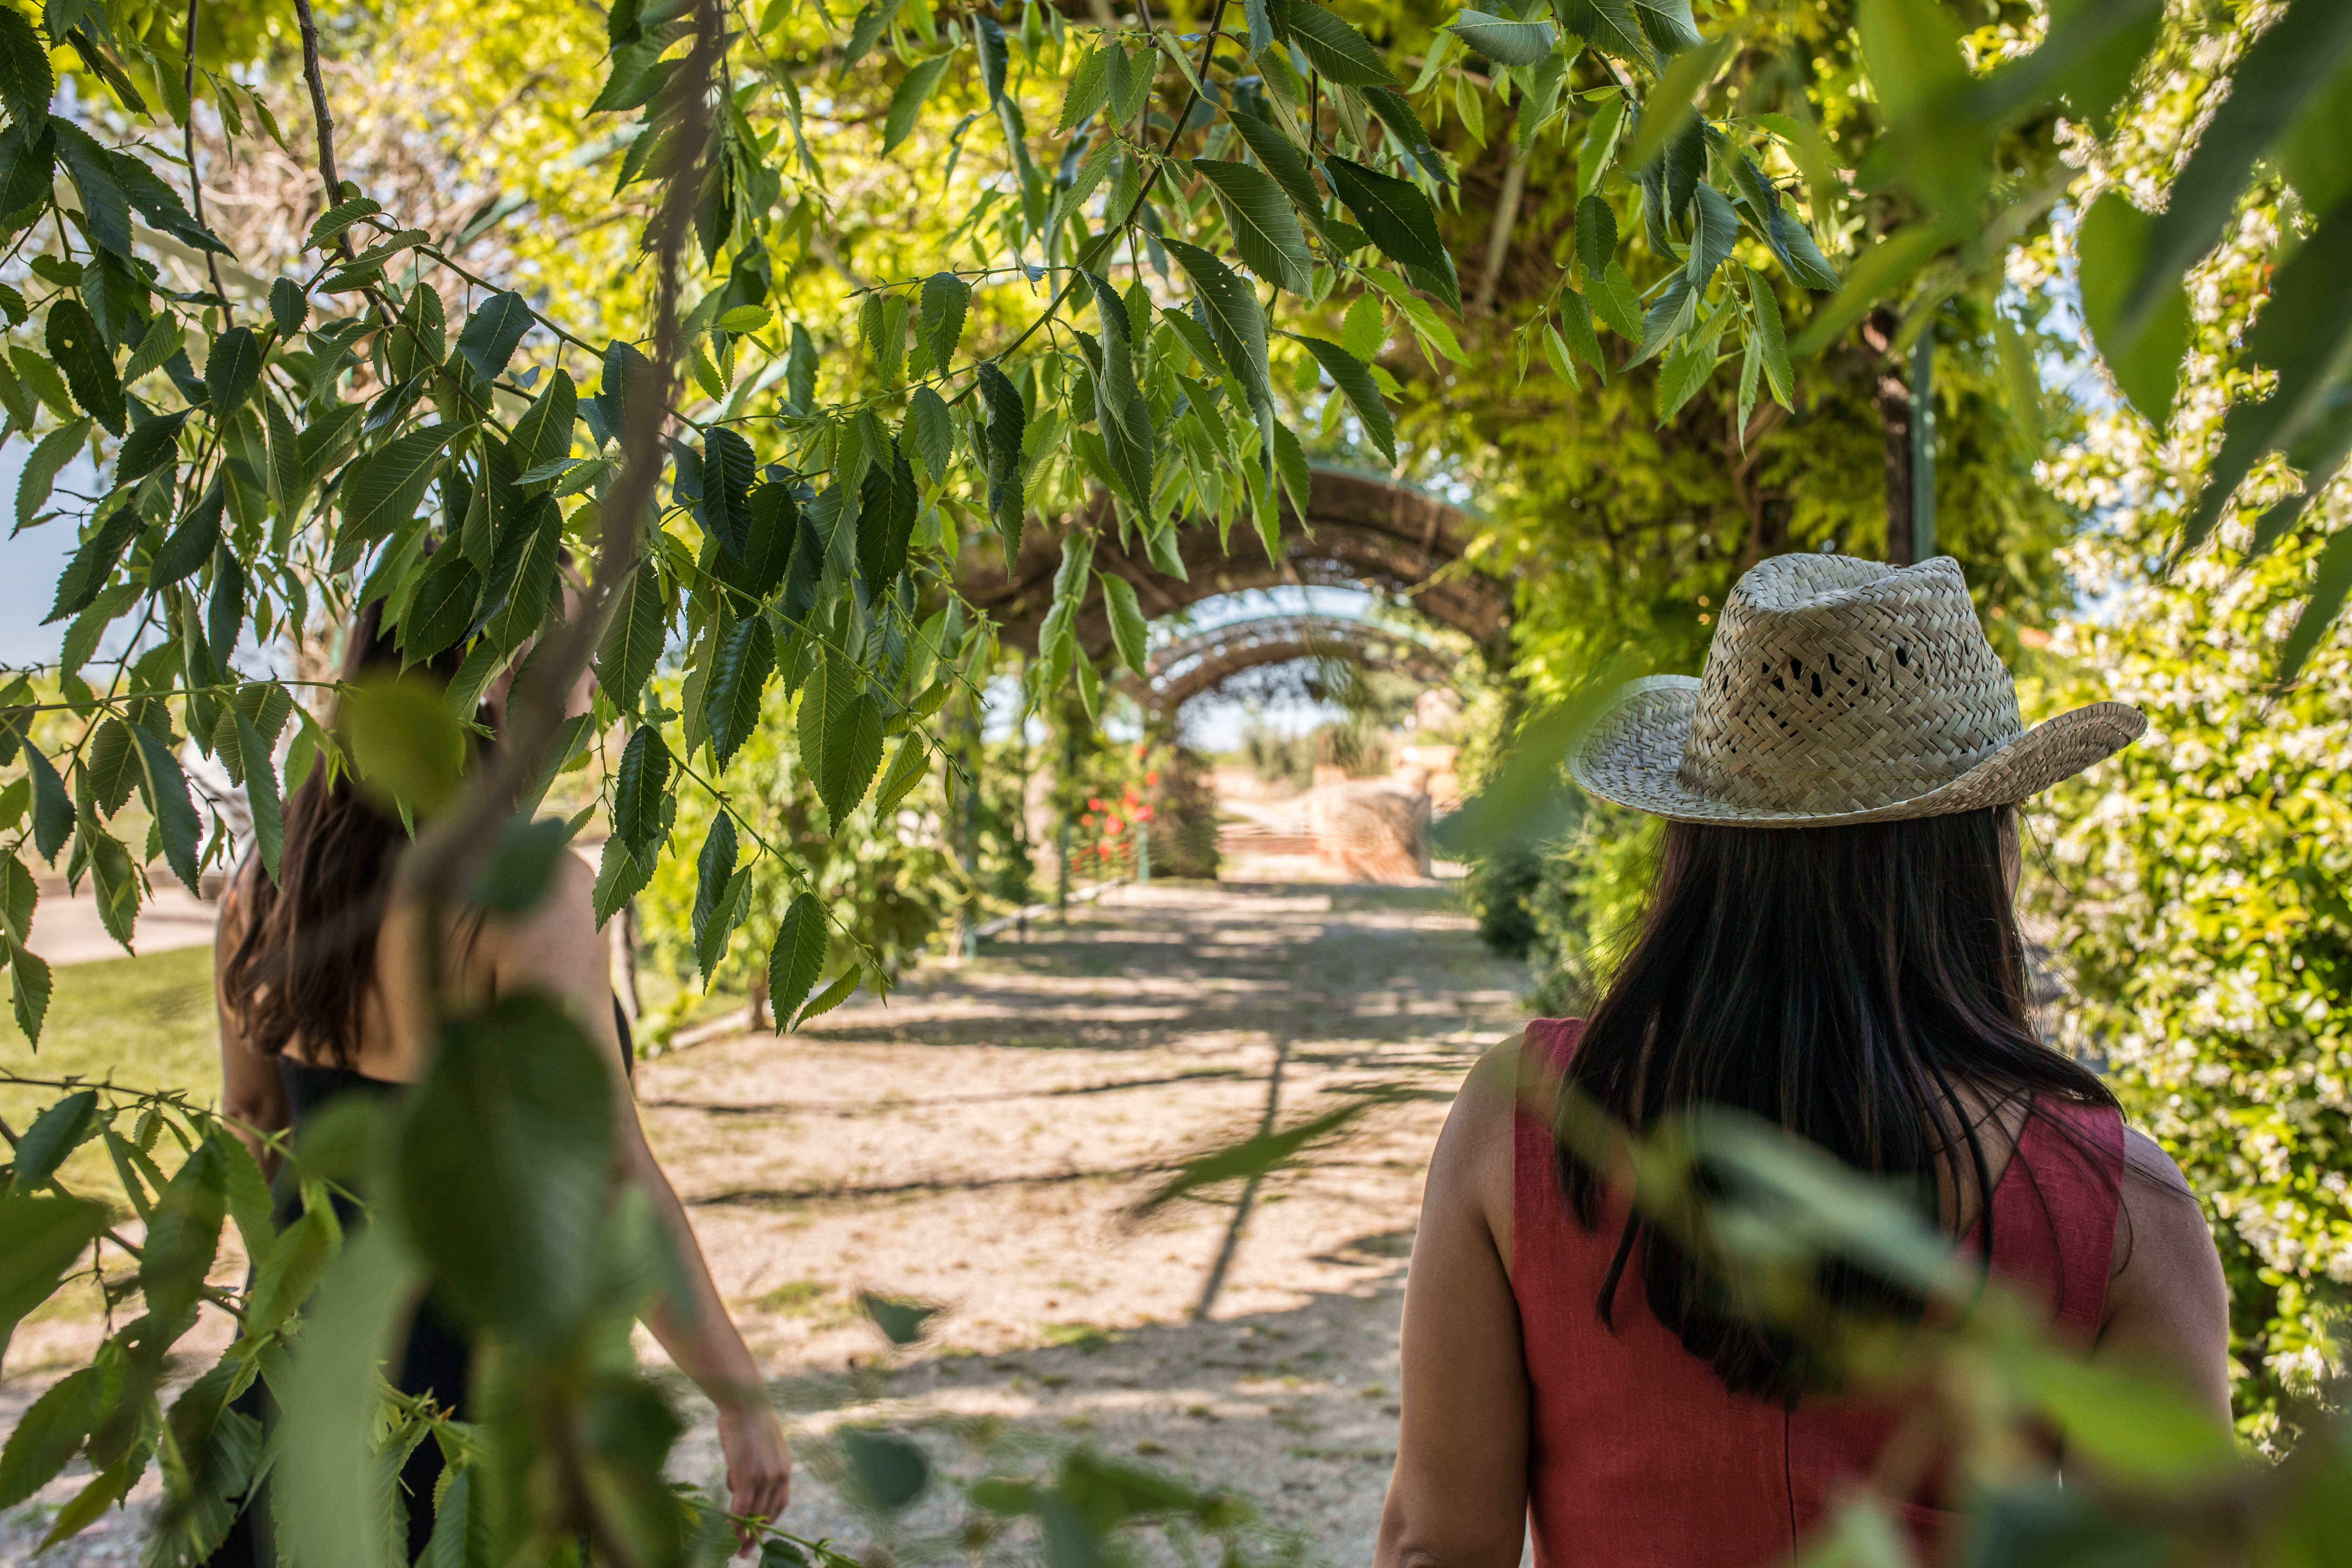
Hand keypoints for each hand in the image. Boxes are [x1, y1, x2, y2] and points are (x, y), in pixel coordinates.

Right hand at [717, 1402, 792, 1555]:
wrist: (744, 1401)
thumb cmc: (747, 1420)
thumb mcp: (761, 1446)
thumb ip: (758, 1466)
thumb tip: (741, 1484)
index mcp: (785, 1468)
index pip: (780, 1503)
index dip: (769, 1522)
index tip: (760, 1534)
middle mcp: (779, 1475)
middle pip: (768, 1514)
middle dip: (757, 1534)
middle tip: (746, 1551)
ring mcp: (764, 1477)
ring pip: (755, 1514)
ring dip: (745, 1534)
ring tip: (737, 1549)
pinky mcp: (747, 1476)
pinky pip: (741, 1508)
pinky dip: (735, 1523)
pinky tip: (730, 1534)